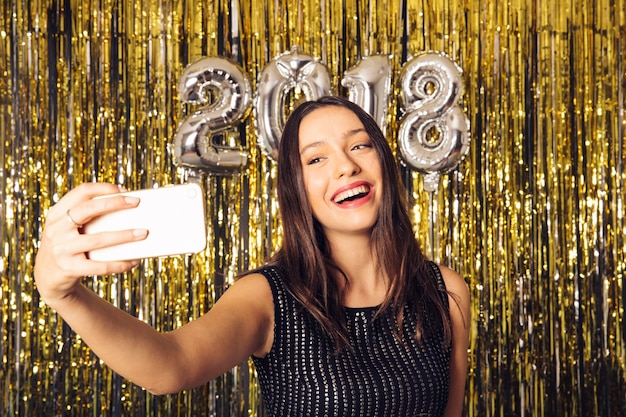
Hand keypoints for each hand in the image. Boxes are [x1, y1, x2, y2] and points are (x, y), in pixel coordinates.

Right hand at [34, 183, 147, 306]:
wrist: (48, 277)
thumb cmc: (68, 246)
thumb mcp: (67, 228)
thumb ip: (86, 217)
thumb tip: (126, 207)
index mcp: (57, 214)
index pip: (81, 192)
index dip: (103, 188)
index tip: (124, 190)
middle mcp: (56, 229)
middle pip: (88, 209)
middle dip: (115, 203)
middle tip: (136, 203)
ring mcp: (61, 249)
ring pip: (98, 239)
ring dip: (124, 235)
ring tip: (143, 233)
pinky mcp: (69, 269)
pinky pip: (100, 266)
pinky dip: (120, 263)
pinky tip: (133, 260)